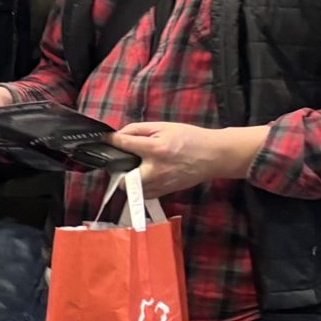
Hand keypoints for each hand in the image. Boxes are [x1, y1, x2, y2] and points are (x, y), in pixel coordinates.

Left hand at [113, 121, 265, 197]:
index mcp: (155, 149)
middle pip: (121, 177)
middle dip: (117, 169)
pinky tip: (145, 176)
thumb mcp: (165, 127)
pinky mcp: (163, 193)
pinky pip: (141, 194)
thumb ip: (139, 129)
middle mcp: (155, 170)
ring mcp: (159, 184)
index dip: (112, 141)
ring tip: (134, 168)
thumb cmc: (190, 138)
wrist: (214, 156)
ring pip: (130, 189)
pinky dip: (138, 186)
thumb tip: (119, 134)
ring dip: (127, 179)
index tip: (106, 139)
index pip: (123, 145)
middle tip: (122, 160)